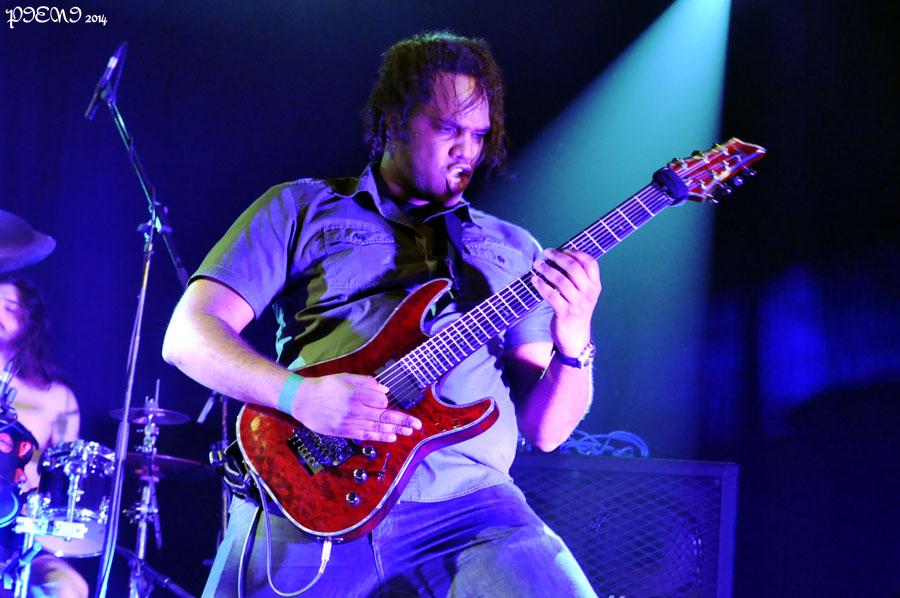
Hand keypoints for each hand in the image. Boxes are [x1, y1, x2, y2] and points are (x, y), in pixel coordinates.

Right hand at [290, 373, 421, 441]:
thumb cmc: (324, 386)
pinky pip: (365, 435)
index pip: (380, 401)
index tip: (386, 401)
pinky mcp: (344, 432)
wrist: (302, 401)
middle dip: (403, 421)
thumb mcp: (345, 377)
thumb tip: (385, 391)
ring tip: (409, 431)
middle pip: (383, 416)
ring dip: (395, 430)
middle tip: (418, 425)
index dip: (386, 401)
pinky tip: (391, 437)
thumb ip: (365, 382)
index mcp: (354, 394)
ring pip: (376, 427)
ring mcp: (349, 422)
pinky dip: (379, 437)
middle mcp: (353, 410)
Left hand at [531, 248, 601, 354]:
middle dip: (558, 257)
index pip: (590, 263)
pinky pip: (550, 295)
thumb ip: (577, 278)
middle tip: (546, 252)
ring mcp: (577, 304)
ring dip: (546, 269)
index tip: (562, 249)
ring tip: (537, 264)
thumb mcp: (584, 294)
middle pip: (574, 268)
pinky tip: (534, 279)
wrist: (576, 337)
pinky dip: (541, 285)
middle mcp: (588, 294)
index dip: (576, 253)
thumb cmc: (577, 310)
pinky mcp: (564, 313)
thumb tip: (559, 256)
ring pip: (560, 280)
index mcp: (595, 286)